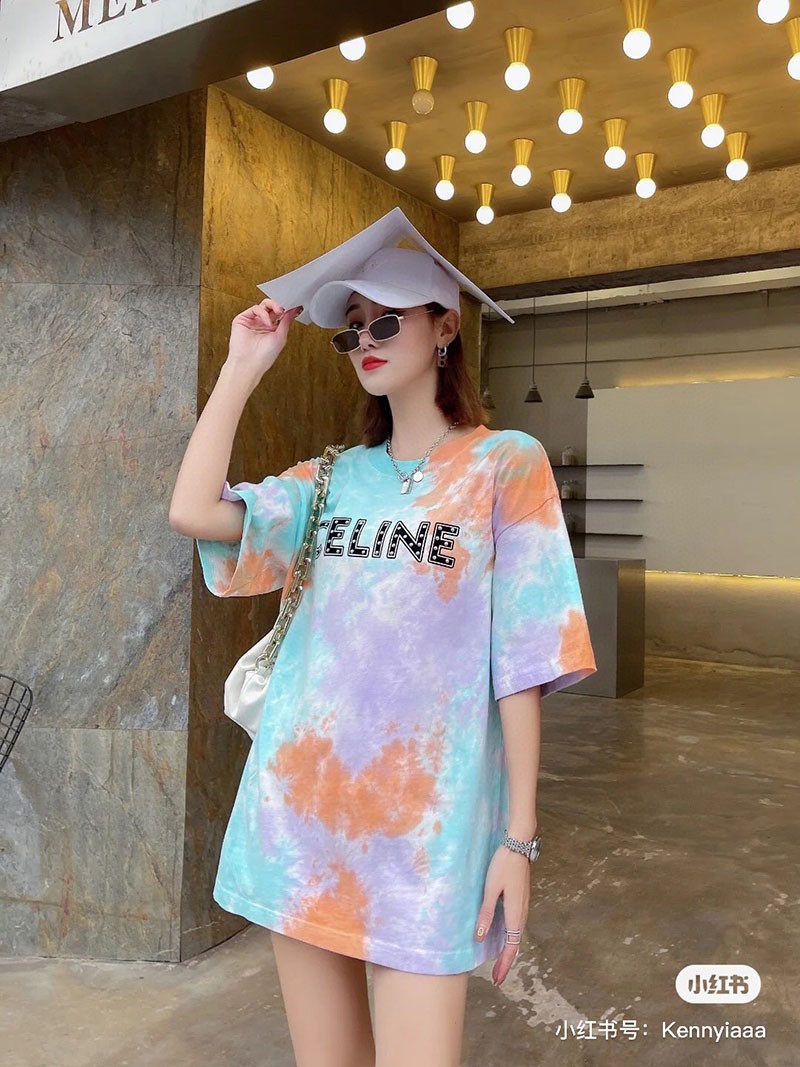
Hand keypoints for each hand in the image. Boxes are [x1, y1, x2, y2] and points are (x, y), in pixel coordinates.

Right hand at [225, 297, 303, 378]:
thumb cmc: (264, 356)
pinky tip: (267, 322)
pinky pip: (255, 309)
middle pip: (272, 307)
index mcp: (272, 330)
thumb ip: (287, 321)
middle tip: (285, 309)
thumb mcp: (281, 337)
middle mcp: (262, 325)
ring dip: (273, 306)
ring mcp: (253, 322)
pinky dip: (263, 313)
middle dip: (280, 305)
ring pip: (264, 305)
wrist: (249, 363)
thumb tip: (294, 310)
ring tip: (279, 312)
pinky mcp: (243, 319)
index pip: (280, 315)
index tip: (296, 307)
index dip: (287, 310)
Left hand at [474, 845, 530, 985]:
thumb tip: (481, 937)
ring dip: (508, 950)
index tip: (497, 979)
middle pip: (515, 943)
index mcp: (516, 913)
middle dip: (506, 961)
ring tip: (498, 962)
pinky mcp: (521, 899)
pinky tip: (502, 937)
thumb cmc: (503, 865)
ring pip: (516, 934)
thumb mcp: (491, 889)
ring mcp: (523, 905)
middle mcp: (522, 912)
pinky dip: (510, 937)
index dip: (504, 964)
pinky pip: (516, 924)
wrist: (518, 844)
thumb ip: (486, 913)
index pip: (512, 946)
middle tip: (496, 977)